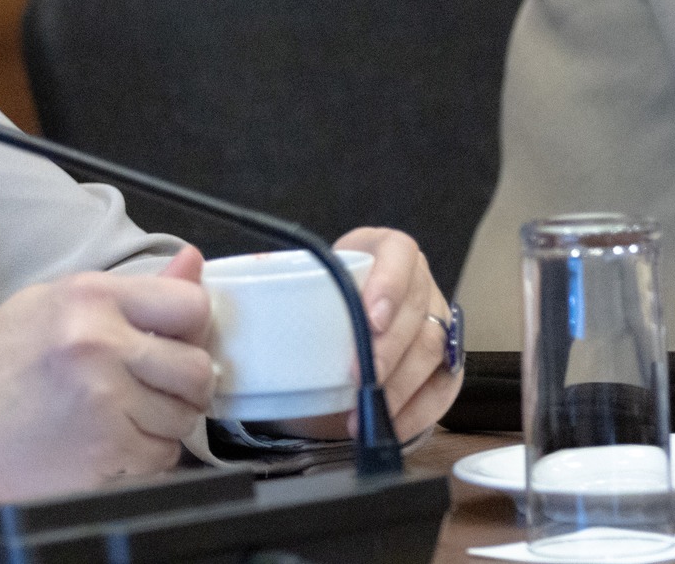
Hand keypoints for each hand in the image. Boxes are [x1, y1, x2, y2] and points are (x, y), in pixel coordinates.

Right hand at [0, 247, 214, 515]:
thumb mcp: (53, 303)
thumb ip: (128, 291)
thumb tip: (192, 265)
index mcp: (88, 297)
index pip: (190, 305)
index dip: (191, 326)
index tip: (174, 340)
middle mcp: (100, 344)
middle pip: (198, 368)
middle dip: (183, 381)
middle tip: (150, 385)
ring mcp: (106, 401)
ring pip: (185, 416)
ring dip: (163, 420)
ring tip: (120, 412)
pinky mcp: (107, 451)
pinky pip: (164, 456)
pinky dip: (146, 454)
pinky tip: (110, 439)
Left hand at [270, 228, 463, 440]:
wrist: (350, 308)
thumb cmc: (325, 290)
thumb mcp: (310, 270)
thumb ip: (278, 271)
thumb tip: (227, 272)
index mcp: (390, 250)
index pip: (400, 256)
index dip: (390, 286)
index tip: (370, 317)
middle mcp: (421, 283)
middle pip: (417, 314)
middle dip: (389, 349)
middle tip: (361, 376)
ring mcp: (439, 322)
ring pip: (433, 353)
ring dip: (400, 387)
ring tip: (368, 410)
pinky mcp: (447, 360)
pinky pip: (443, 388)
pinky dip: (417, 411)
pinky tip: (391, 424)